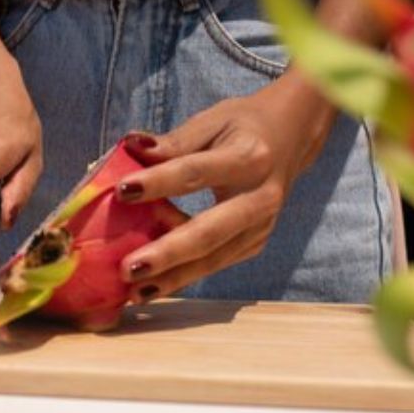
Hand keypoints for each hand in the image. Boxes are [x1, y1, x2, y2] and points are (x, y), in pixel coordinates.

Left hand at [116, 71, 336, 301]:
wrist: (291, 137)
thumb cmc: (242, 127)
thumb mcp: (211, 122)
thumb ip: (173, 141)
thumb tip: (130, 147)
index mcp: (250, 157)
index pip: (197, 172)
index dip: (160, 182)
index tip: (122, 190)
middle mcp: (261, 197)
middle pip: (210, 231)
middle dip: (168, 253)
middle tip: (128, 268)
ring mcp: (261, 227)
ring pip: (213, 258)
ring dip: (172, 277)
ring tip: (133, 291)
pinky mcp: (255, 244)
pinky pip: (215, 263)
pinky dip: (181, 277)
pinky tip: (149, 287)